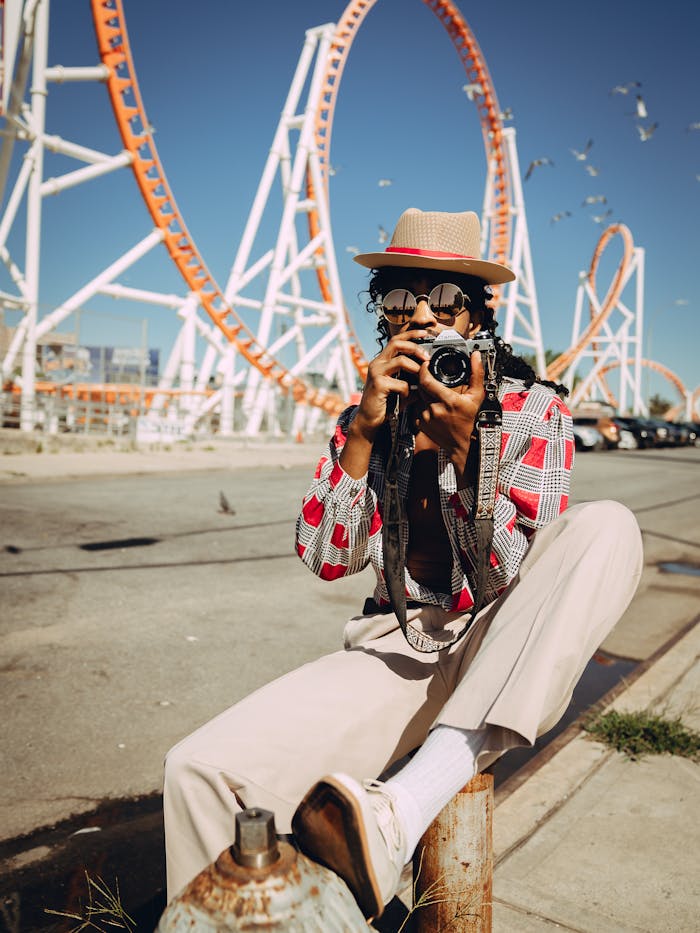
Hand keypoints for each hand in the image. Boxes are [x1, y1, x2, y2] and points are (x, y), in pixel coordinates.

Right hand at [351, 331, 431, 441]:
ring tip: (421, 379)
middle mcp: (377, 363)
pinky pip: (401, 384)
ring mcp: (376, 373)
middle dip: (415, 347)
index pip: (396, 340)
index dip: (410, 334)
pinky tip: (405, 399)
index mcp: (382, 361)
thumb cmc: (387, 403)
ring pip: (401, 361)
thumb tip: (429, 371)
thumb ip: (411, 377)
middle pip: (397, 344)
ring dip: (416, 369)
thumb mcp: (401, 386)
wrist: (370, 420)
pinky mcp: (378, 385)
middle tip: (427, 357)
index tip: (425, 333)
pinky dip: (408, 391)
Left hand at [410, 350, 485, 476]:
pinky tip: (431, 405)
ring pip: (418, 396)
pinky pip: (416, 407)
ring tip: (433, 393)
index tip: (426, 364)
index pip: (426, 380)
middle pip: (421, 386)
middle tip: (430, 376)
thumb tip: (475, 357)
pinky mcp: (419, 424)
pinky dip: (421, 404)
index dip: (424, 369)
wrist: (461, 444)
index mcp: (448, 400)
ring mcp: (425, 417)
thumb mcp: (476, 396)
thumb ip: (476, 374)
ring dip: (423, 392)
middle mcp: (434, 409)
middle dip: (424, 378)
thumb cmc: (469, 420)